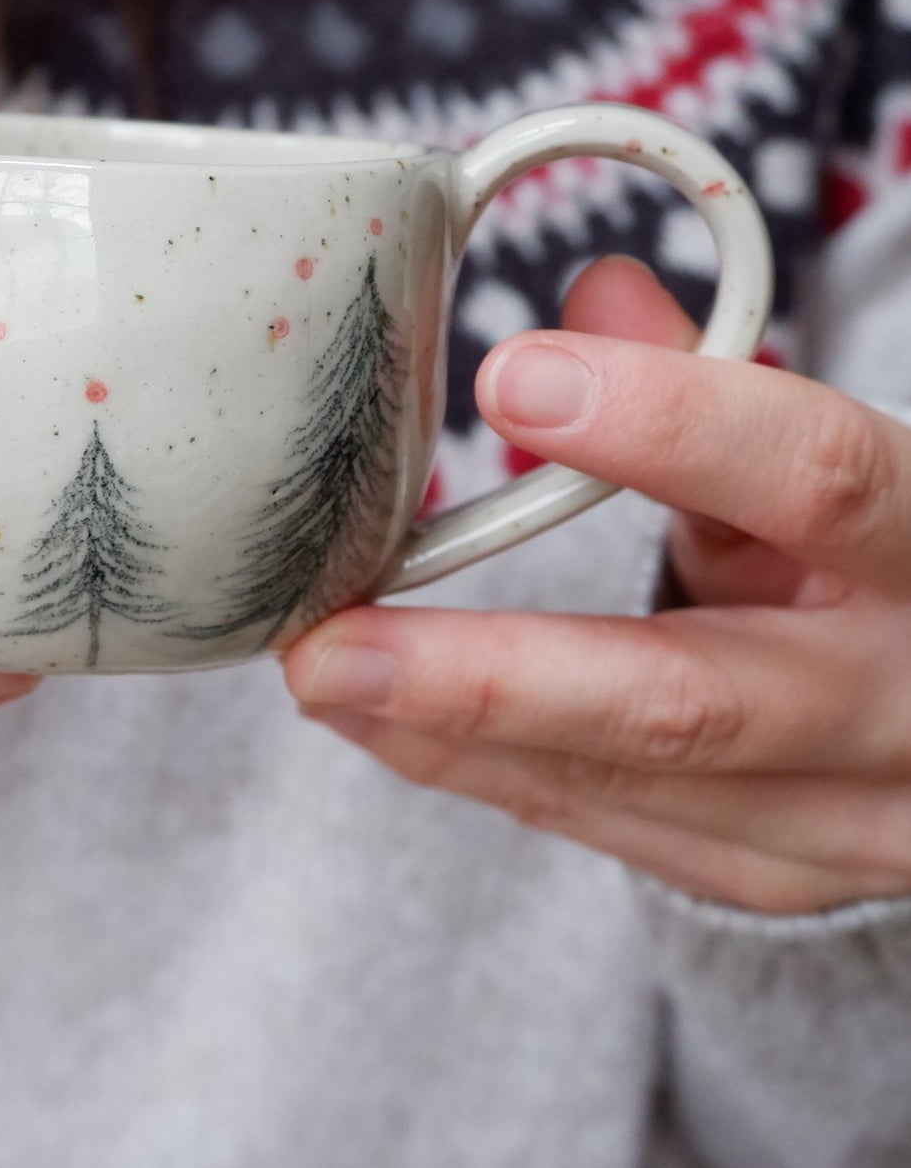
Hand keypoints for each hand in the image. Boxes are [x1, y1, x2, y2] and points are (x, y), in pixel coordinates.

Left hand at [284, 257, 910, 915]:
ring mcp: (843, 818)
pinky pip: (604, 824)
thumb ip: (715, 381)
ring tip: (321, 673)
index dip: (670, 427)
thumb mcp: (830, 456)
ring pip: (620, 783)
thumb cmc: (880, 554)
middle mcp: (904, 707)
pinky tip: (379, 722)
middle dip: (482, 676)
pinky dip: (477, 768)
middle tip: (327, 645)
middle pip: (685, 701)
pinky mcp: (773, 872)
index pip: (819, 480)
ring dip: (444, 730)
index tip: (505, 376)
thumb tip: (590, 301)